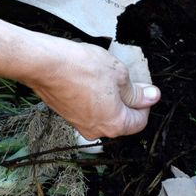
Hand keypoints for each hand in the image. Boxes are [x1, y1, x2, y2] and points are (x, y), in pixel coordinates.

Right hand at [23, 39, 158, 138]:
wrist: (45, 65)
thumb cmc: (80, 68)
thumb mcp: (119, 74)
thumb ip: (137, 91)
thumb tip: (151, 97)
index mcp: (115, 124)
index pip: (140, 121)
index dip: (145, 103)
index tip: (144, 89)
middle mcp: (97, 130)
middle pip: (122, 120)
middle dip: (127, 101)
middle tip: (124, 79)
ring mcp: (80, 124)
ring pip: (104, 114)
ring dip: (110, 99)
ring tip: (105, 77)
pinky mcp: (68, 116)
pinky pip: (89, 110)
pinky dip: (94, 99)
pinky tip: (90, 80)